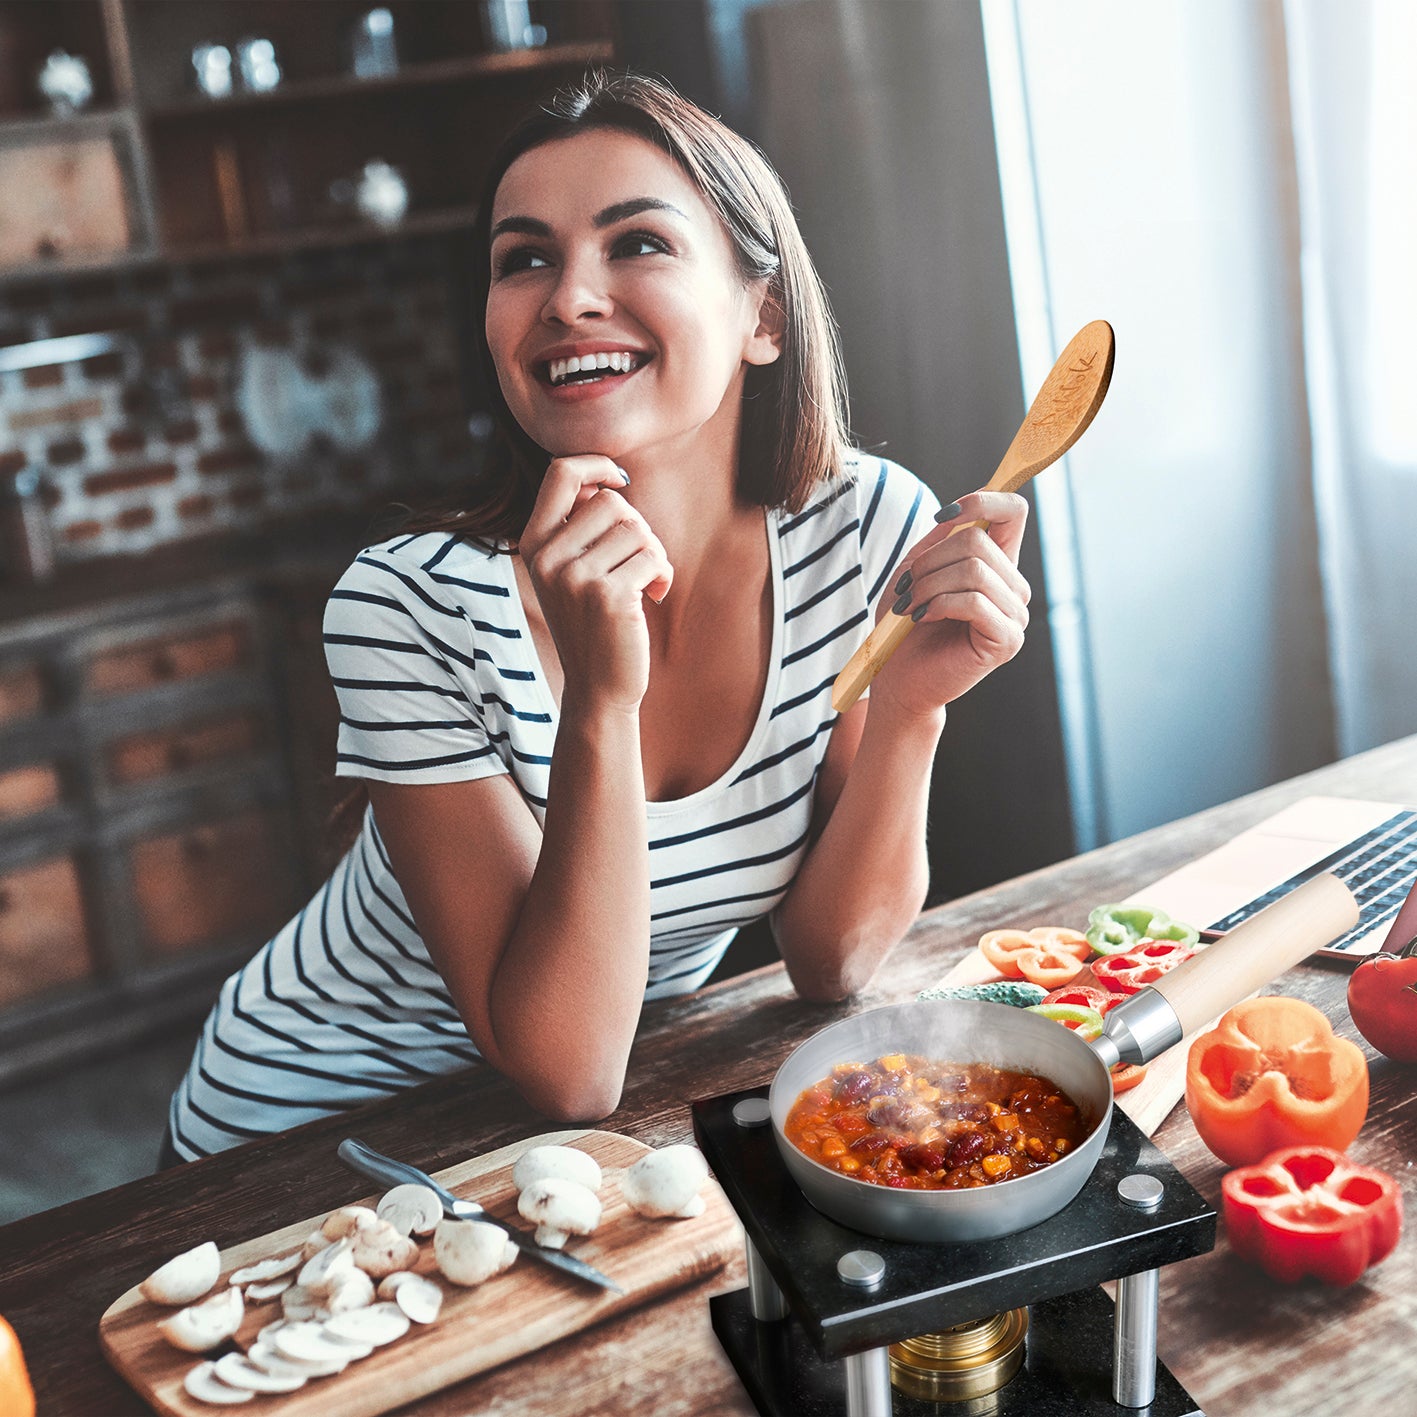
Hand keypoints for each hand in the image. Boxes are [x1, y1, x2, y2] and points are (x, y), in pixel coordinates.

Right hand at [519, 455, 673, 712]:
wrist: (598, 687)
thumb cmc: (593, 623)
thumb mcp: (572, 572)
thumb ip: (580, 528)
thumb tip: (609, 480)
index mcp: (534, 544)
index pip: (561, 472)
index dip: (598, 464)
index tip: (620, 480)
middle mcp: (548, 558)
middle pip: (611, 501)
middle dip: (637, 527)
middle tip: (638, 561)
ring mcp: (575, 578)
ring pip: (636, 529)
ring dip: (653, 554)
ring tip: (645, 582)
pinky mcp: (608, 596)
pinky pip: (652, 558)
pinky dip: (662, 575)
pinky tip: (654, 596)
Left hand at [871, 490, 1030, 721]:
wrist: (899, 677)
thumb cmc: (906, 623)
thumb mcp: (919, 568)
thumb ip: (945, 537)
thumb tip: (968, 504)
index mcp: (998, 565)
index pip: (1013, 511)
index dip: (982, 500)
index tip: (943, 518)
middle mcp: (1014, 588)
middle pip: (978, 540)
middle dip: (930, 561)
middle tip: (908, 589)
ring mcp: (1015, 615)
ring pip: (974, 570)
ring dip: (929, 586)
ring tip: (910, 607)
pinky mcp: (1007, 641)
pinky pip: (974, 602)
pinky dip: (939, 605)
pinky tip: (922, 618)